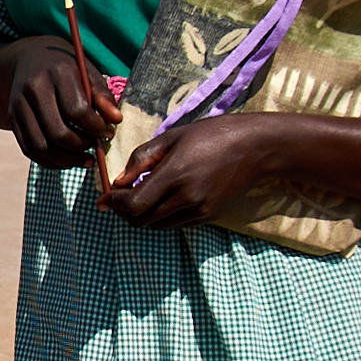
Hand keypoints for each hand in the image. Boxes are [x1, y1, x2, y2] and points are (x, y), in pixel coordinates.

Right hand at [0, 36, 115, 169]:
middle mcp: (34, 88)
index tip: (107, 132)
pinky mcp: (12, 119)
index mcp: (57, 72)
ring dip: (67, 160)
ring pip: (42, 147)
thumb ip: (102, 95)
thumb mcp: (87, 72)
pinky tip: (68, 159)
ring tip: (85, 158)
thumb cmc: (67, 68)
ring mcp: (19, 105)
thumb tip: (115, 120)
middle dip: (81, 146)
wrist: (30, 59)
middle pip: (58, 133)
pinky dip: (51, 161)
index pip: (77, 110)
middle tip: (94, 146)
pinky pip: (30, 150)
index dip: (95, 127)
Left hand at [100, 106, 282, 228]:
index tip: (104, 198)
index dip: (114, 204)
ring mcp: (200, 210)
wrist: (255, 148)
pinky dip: (162, 216)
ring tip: (139, 197)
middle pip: (142, 220)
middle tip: (117, 199)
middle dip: (124, 213)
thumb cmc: (212, 135)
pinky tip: (163, 199)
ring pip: (158, 226)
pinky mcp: (209, 217)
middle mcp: (187, 198)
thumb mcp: (173, 136)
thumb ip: (142, 158)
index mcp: (176, 174)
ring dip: (142, 216)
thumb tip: (119, 181)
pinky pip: (176, 224)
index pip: (134, 204)